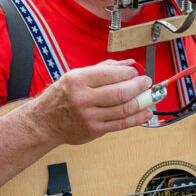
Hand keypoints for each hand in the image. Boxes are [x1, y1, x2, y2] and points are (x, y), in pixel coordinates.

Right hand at [28, 59, 152, 145]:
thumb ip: (105, 68)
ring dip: (142, 102)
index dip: (130, 73)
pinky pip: (121, 124)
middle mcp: (84, 98)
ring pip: (124, 109)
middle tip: (147, 82)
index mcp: (79, 80)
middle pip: (121, 92)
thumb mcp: (77, 75)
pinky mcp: (94, 130)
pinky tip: (146, 113)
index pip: (112, 74)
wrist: (45, 121)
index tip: (137, 72)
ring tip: (149, 97)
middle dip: (140, 86)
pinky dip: (137, 118)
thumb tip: (130, 64)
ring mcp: (89, 116)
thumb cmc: (63, 95)